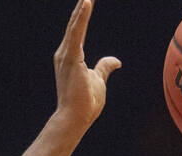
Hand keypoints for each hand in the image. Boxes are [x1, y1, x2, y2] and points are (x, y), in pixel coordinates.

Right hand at [54, 0, 120, 128]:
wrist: (75, 118)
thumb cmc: (86, 102)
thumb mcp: (99, 80)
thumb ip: (105, 67)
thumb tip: (116, 60)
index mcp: (71, 56)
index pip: (78, 30)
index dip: (82, 14)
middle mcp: (65, 53)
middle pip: (75, 24)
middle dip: (81, 7)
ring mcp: (66, 55)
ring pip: (75, 25)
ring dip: (81, 8)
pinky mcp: (71, 58)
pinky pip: (77, 33)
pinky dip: (81, 17)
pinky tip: (87, 3)